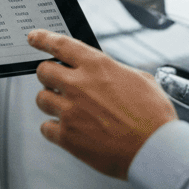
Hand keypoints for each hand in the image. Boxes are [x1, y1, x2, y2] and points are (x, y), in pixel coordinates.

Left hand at [27, 28, 177, 179]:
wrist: (155, 150)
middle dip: (48, 75)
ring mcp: (70, 111)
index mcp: (97, 66)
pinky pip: (45, 128)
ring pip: (41, 99)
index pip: (60, 44)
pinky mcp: (68, 136)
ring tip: (67, 108)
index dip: (42, 39)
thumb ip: (115, 71)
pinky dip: (54, 128)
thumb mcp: (140, 79)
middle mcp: (78, 85)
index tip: (34, 38)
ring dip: (51, 101)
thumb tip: (107, 72)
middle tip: (56, 81)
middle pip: (43, 71)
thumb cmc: (153, 116)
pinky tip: (68, 129)